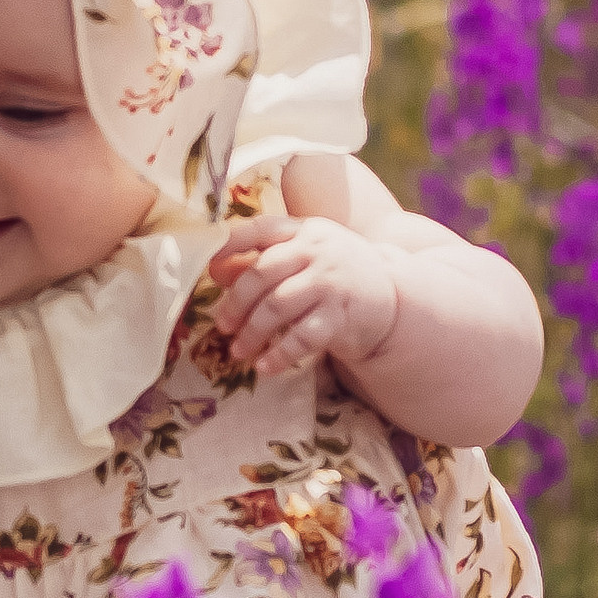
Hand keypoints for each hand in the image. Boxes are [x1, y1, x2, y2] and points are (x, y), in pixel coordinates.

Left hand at [209, 208, 399, 378]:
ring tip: (238, 352)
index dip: (228, 247)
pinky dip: (279, 355)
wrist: (391, 297)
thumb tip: (215, 270)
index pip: (259, 230)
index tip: (207, 269)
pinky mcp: (341, 316)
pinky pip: (302, 337)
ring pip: (277, 307)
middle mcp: (316, 250)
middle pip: (262, 273)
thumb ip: (264, 260)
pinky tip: (265, 367)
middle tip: (223, 326)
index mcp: (303, 231)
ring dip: (252, 333)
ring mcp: (330, 282)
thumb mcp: (305, 257)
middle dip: (236, 303)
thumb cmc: (334, 276)